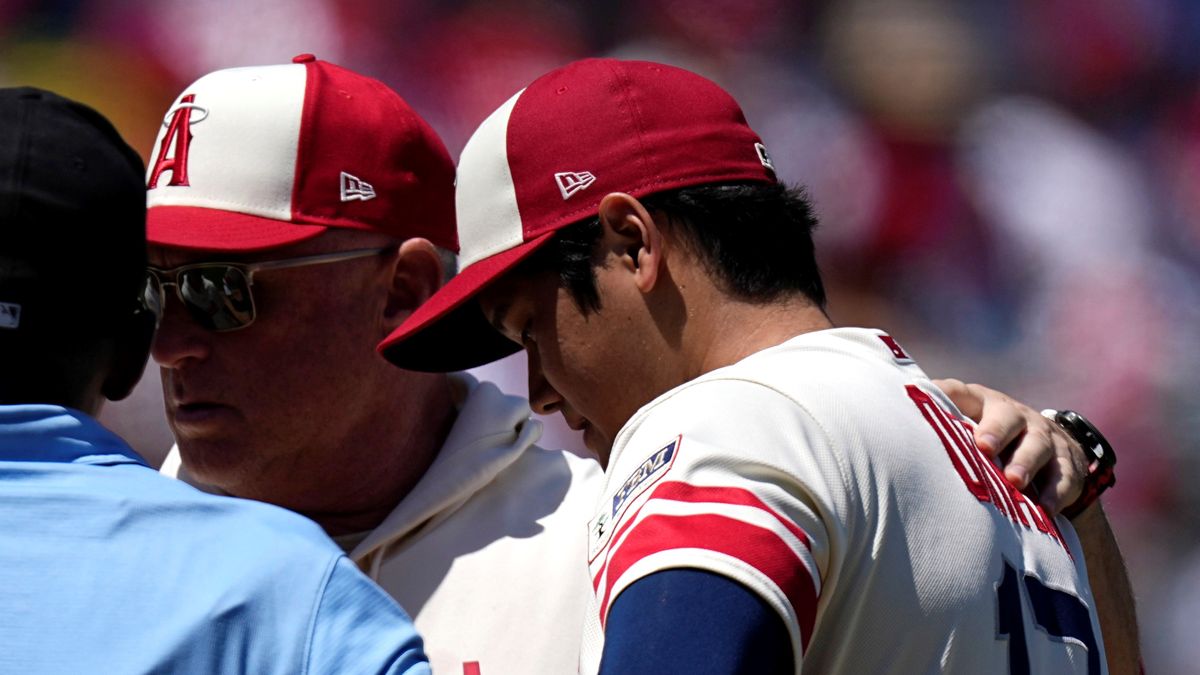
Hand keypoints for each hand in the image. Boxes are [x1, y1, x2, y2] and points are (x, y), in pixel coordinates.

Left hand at [933, 379, 1088, 515]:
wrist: (1049, 450)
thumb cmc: (985, 440)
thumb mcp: (962, 427)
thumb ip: (934, 427)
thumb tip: (882, 427)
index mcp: (980, 403)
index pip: (960, 393)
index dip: (949, 398)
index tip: (934, 409)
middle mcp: (1014, 415)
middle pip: (1007, 417)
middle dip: (996, 431)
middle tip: (984, 448)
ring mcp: (1044, 436)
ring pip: (1039, 446)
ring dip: (1027, 464)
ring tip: (1015, 483)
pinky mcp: (1069, 461)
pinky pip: (1066, 476)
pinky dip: (1056, 493)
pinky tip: (1045, 509)